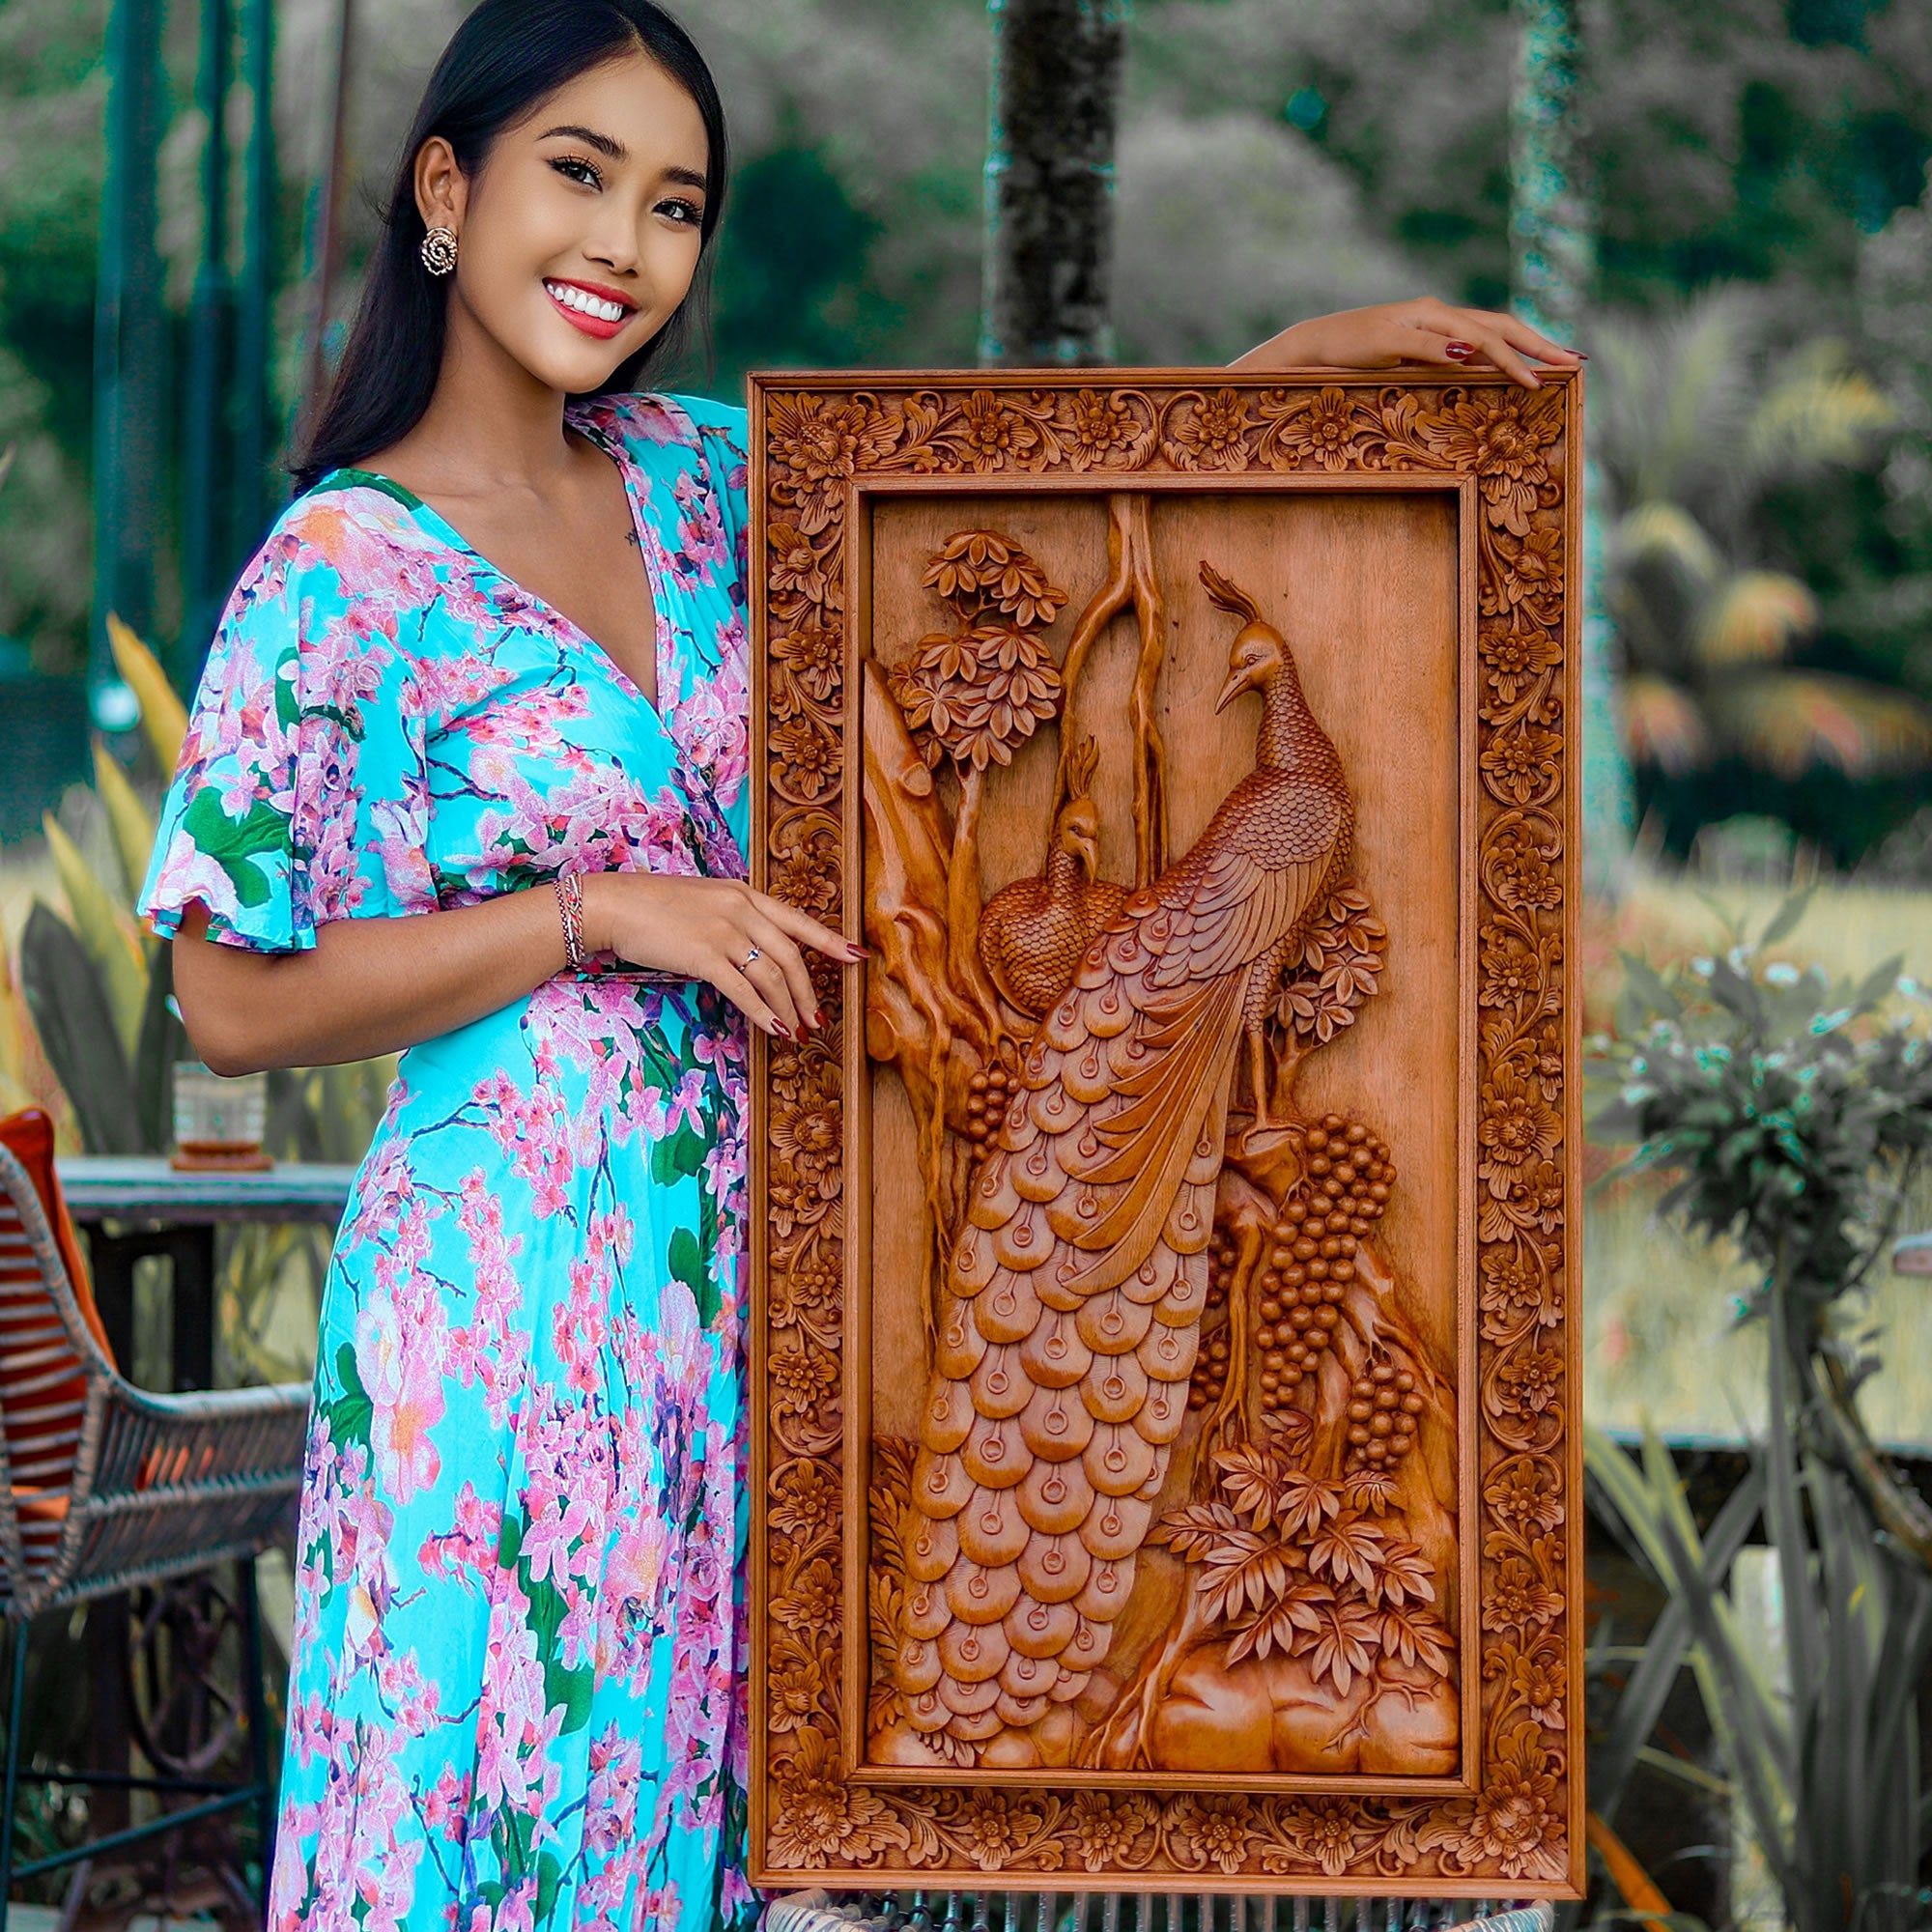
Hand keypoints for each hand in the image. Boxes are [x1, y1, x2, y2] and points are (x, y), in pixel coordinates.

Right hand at [580, 874, 861, 1038]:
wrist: (613, 904)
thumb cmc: (653, 906)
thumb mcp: (705, 900)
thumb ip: (734, 918)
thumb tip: (755, 950)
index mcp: (744, 893)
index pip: (798, 920)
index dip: (831, 941)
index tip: (857, 957)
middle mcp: (741, 909)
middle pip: (791, 955)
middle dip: (808, 991)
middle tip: (817, 1018)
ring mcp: (724, 931)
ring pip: (772, 976)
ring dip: (788, 1008)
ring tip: (796, 1031)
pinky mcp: (704, 955)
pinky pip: (744, 990)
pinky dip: (762, 1012)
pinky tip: (772, 1029)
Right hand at [1230, 298, 1582, 388]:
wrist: (1306, 348)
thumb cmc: (1352, 360)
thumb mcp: (1403, 364)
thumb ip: (1437, 362)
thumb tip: (1473, 370)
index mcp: (1439, 319)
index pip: (1497, 327)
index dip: (1534, 340)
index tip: (1566, 360)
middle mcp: (1433, 312)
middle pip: (1497, 324)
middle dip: (1538, 343)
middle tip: (1571, 363)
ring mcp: (1412, 322)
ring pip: (1472, 333)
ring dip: (1508, 353)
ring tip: (1538, 375)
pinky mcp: (1388, 336)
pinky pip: (1429, 343)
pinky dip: (1455, 351)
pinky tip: (1479, 361)